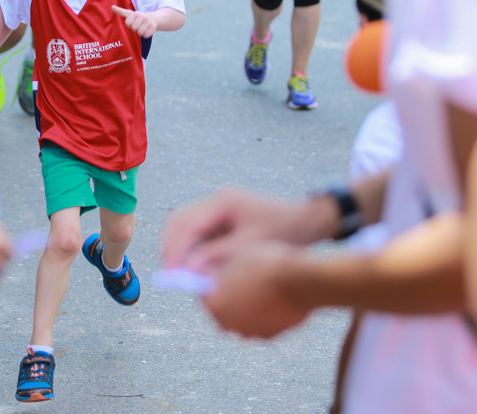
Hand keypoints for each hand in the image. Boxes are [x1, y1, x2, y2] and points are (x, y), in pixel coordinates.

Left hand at [112, 5, 156, 37]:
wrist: (153, 19)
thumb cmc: (138, 18)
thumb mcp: (129, 14)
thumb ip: (120, 11)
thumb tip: (112, 7)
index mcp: (135, 13)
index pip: (128, 24)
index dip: (129, 25)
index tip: (133, 22)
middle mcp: (142, 16)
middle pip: (134, 28)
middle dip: (135, 29)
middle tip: (138, 26)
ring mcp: (148, 22)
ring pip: (140, 33)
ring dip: (140, 32)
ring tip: (142, 28)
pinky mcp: (153, 27)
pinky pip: (146, 36)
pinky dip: (145, 35)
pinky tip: (147, 30)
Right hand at [161, 188, 311, 270]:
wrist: (306, 221)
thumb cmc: (284, 230)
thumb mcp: (252, 246)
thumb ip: (219, 256)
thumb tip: (190, 268)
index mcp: (222, 201)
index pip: (187, 224)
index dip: (175, 250)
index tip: (172, 274)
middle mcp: (214, 201)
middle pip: (178, 221)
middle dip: (170, 247)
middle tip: (170, 274)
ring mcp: (215, 209)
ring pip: (183, 226)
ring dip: (178, 249)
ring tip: (179, 274)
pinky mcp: (219, 220)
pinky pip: (196, 234)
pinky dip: (191, 250)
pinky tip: (194, 268)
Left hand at [204, 240, 310, 338]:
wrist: (303, 280)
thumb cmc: (267, 263)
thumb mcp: (234, 255)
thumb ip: (212, 264)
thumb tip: (198, 265)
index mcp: (215, 304)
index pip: (204, 294)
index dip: (212, 281)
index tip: (220, 272)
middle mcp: (229, 323)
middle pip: (222, 309)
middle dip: (229, 296)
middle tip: (242, 278)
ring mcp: (250, 332)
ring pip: (242, 317)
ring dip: (246, 306)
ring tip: (260, 286)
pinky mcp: (270, 336)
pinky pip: (260, 323)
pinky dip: (263, 313)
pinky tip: (273, 297)